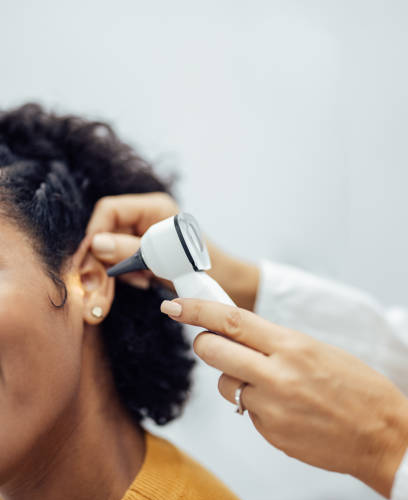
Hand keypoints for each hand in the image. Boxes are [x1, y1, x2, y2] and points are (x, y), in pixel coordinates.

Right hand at [86, 192, 259, 308]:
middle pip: (106, 231)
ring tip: (139, 284)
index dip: (95, 234)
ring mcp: (145, 233)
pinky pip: (123, 260)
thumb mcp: (168, 262)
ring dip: (114, 272)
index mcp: (154, 207)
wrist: (231, 285)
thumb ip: (131, 250)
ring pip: (110, 248)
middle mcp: (147, 216)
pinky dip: (126, 275)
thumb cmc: (209, 269)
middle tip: (97, 292)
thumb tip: (96, 243)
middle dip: (99, 261)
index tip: (89, 262)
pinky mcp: (146, 250)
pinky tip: (144, 284)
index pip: (109, 210)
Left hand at [160, 297, 407, 497]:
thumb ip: (273, 342)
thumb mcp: (315, 349)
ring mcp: (272, 407)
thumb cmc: (355, 387)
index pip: (230, 320)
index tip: (173, 306)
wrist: (382, 434)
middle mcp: (277, 374)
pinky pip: (247, 411)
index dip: (196, 310)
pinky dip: (256, 405)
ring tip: (270, 384)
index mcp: (290, 345)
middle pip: (213, 351)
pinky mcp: (271, 433)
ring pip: (226, 385)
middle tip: (208, 343)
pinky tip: (285, 408)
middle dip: (203, 344)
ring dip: (235, 379)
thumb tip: (234, 335)